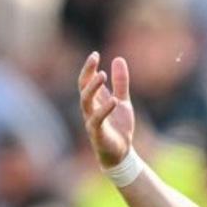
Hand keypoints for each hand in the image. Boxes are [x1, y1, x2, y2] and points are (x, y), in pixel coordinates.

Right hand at [78, 52, 134, 167]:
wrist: (121, 153)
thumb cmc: (118, 127)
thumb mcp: (123, 101)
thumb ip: (121, 82)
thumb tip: (118, 59)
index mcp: (94, 101)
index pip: (86, 81)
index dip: (89, 68)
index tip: (95, 54)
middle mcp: (89, 109)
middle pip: (82, 88)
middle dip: (87, 73)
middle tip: (94, 59)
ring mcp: (91, 121)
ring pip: (85, 102)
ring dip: (93, 88)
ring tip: (102, 75)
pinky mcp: (97, 133)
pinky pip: (97, 120)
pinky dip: (104, 109)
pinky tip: (114, 100)